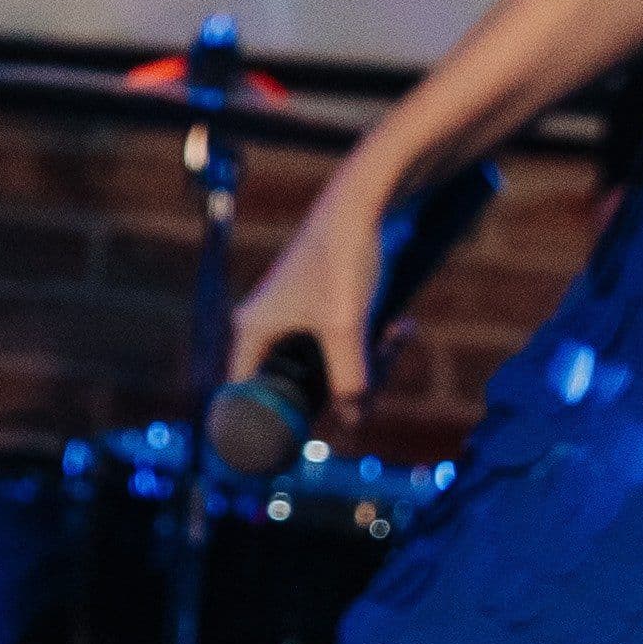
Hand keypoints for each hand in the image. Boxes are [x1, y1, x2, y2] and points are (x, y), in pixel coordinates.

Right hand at [227, 181, 391, 411]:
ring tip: (398, 338)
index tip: (291, 440)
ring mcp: (292, 309)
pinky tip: (401, 326)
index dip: (261, 421)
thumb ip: (349, 379)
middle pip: (291, 380)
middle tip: (373, 391)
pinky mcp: (318, 300)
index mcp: (253, 328)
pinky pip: (337, 338)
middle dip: (337, 388)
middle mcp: (265, 319)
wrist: (363, 203)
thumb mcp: (346, 328)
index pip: (241, 390)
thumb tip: (354, 420)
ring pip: (322, 359)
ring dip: (363, 362)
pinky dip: (367, 341)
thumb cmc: (343, 261)